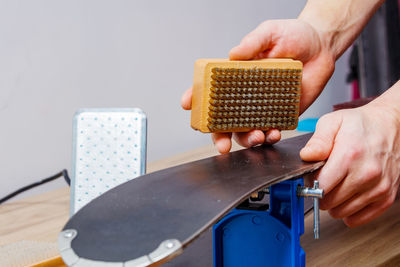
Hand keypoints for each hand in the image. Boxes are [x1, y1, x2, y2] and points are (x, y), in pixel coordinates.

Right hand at [181, 19, 334, 152]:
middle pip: (223, 120)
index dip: (196, 98)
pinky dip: (269, 137)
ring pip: (245, 131)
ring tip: (256, 137)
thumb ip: (253, 42)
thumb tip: (233, 54)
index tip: (189, 105)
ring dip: (246, 140)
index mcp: (234, 76)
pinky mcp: (280, 114)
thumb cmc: (293, 35)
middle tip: (222, 144)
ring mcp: (261, 107)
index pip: (209, 90)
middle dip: (218, 136)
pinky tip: (273, 134)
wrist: (322, 47)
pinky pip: (270, 130)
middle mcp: (244, 95)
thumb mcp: (270, 32)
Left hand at [300, 101, 399, 226]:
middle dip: (320, 193)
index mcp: (350, 155)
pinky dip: (349, 212)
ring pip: (342, 212)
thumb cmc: (359, 124)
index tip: (312, 176)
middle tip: (324, 180)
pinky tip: (346, 198)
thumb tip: (306, 156)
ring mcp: (379, 187)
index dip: (311, 183)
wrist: (389, 126)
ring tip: (336, 186)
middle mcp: (367, 173)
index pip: (321, 185)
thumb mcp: (332, 122)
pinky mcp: (387, 196)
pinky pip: (360, 218)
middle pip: (330, 201)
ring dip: (334, 204)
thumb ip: (318, 141)